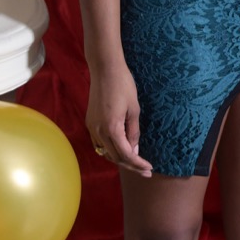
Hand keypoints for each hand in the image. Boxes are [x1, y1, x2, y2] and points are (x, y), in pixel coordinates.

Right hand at [86, 62, 153, 176]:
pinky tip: (121, 149)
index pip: (125, 155)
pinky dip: (111, 149)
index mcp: (111, 129)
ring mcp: (92, 127)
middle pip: (114, 157)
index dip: (138, 164)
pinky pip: (100, 143)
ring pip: (105, 152)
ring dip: (120, 159)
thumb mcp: (134, 109)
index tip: (149, 168)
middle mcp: (98, 131)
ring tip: (136, 162)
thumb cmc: (123, 85)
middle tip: (146, 170)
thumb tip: (134, 151)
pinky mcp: (90, 122)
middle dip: (131, 165)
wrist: (105, 69)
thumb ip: (133, 132)